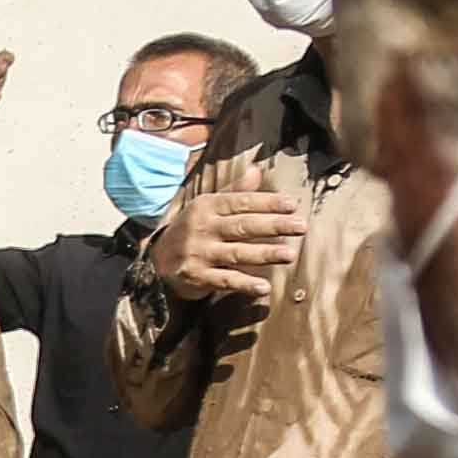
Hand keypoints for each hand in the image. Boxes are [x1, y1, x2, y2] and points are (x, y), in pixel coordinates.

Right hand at [149, 162, 304, 302]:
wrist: (156, 261)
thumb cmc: (191, 230)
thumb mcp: (207, 206)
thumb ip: (234, 192)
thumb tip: (257, 170)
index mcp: (207, 207)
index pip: (241, 202)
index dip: (268, 203)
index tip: (292, 204)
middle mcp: (203, 229)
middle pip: (243, 226)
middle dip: (274, 226)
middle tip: (301, 227)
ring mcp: (199, 254)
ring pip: (237, 254)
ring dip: (265, 254)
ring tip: (289, 255)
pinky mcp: (197, 277)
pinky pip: (225, 280)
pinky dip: (244, 284)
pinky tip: (264, 287)